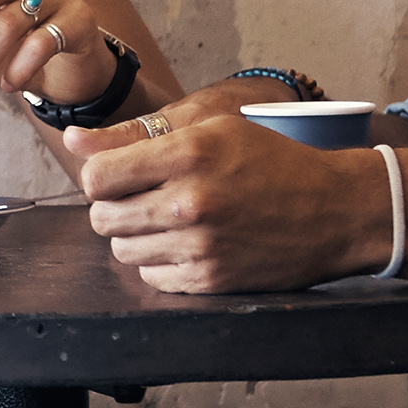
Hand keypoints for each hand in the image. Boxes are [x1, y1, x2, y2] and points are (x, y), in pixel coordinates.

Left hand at [59, 107, 391, 294]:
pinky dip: (160, 263)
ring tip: (169, 221)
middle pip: (102, 217)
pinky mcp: (210, 279)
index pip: (97, 177)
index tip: (119, 177)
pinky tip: (187, 244)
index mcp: (188, 153)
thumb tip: (73, 140)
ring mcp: (200, 245)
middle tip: (145, 200)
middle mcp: (190, 201)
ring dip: (136, 237)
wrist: (334, 210)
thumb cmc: (272, 161)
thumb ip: (136, 136)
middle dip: (114, 209)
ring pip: (122, 250)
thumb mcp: (212, 128)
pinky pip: (151, 277)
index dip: (101, 178)